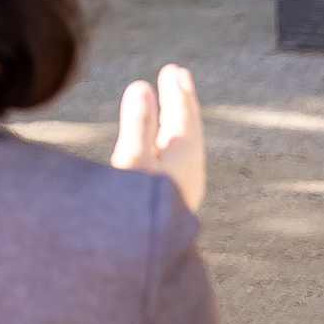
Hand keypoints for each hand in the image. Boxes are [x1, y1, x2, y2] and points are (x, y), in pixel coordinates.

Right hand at [111, 62, 205, 212]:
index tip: (172, 70)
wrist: (146, 253)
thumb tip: (142, 86)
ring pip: (186, 142)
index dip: (176, 92)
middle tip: (177, 75)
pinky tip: (164, 143)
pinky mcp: (175, 195)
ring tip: (173, 102)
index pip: (183, 115)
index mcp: (184, 156)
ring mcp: (185, 183)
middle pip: (189, 126)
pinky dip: (172, 136)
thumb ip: (138, 123)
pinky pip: (179, 154)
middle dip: (182, 100)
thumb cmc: (136, 206)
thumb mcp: (132, 160)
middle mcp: (190, 168)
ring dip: (179, 117)